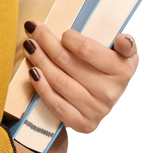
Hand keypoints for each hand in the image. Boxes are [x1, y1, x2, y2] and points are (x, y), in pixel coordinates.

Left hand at [22, 19, 138, 132]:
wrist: (101, 98)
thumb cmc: (104, 67)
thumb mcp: (120, 53)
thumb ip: (124, 44)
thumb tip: (123, 40)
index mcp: (123, 70)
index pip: (87, 50)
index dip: (69, 38)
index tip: (58, 30)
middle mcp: (111, 92)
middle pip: (67, 63)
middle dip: (45, 42)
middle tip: (32, 29)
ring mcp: (97, 110)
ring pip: (59, 82)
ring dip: (39, 61)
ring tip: (29, 46)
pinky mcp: (84, 124)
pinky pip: (57, 104)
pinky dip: (41, 87)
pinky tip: (32, 72)